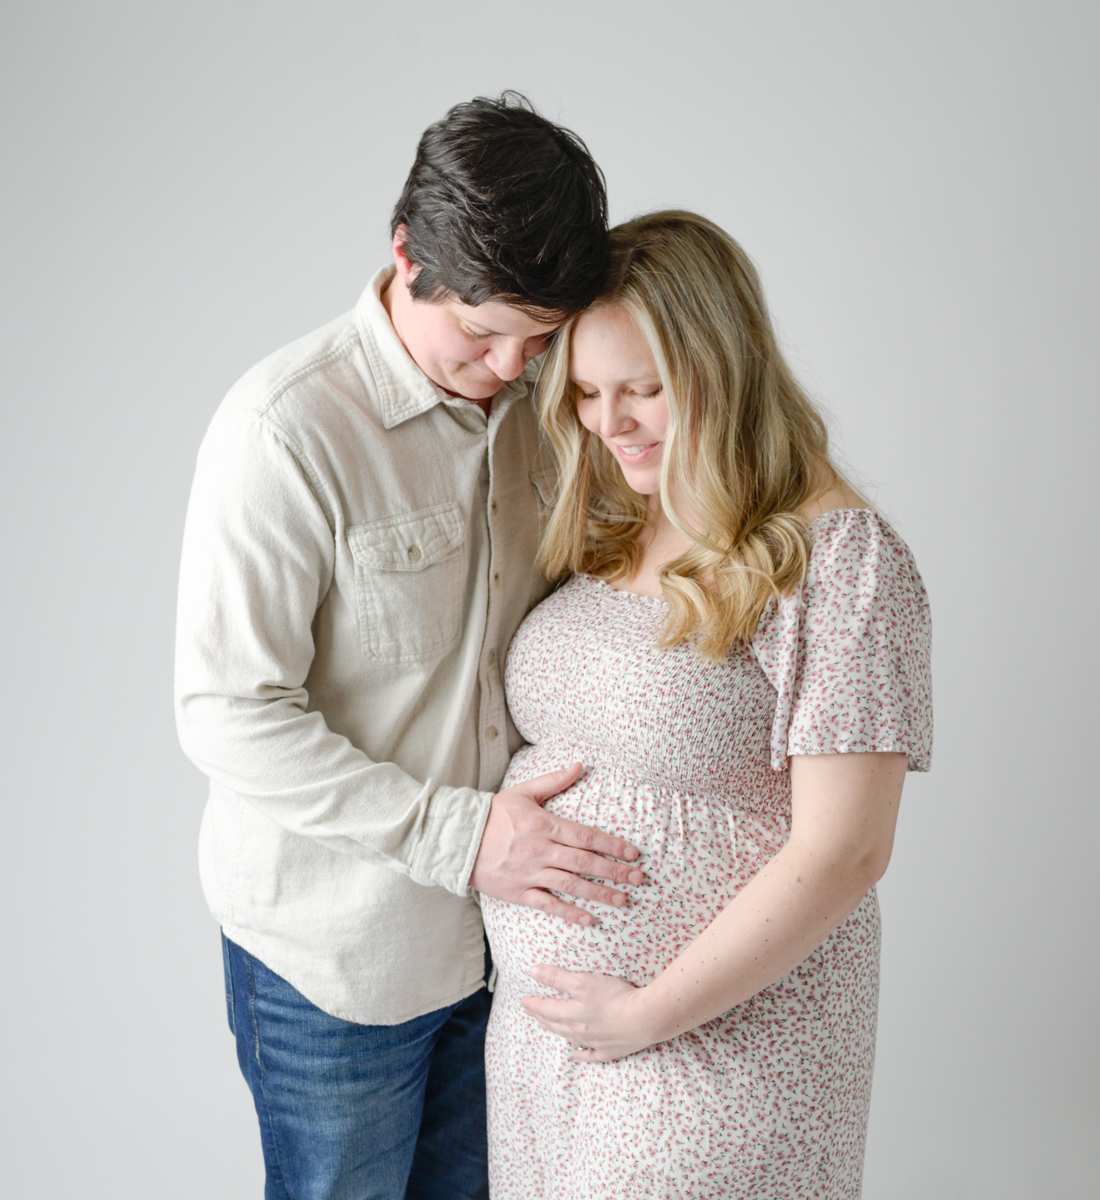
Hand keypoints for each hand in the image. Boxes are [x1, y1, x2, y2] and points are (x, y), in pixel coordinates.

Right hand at [470, 763, 642, 924]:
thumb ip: (554, 781)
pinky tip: (589, 919)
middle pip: (585, 863)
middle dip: (615, 872)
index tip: (633, 854)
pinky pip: (548, 905)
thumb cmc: (493, 814)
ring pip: (571, 886)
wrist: (458, 839)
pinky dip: (569, 913)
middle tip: (639, 879)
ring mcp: (530, 873)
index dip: (612, 845)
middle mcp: (540, 850)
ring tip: (624, 900)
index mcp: (544, 825)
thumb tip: (580, 765)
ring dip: (600, 893)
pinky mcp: (519, 892)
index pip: (586, 836)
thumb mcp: (524, 792)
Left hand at [522, 963, 656, 1061]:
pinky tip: (576, 1054)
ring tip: (547, 1027)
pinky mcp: (611, 1050)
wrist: (645, 1018)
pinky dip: (581, 1054)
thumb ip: (558, 977)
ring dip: (557, 1031)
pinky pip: (591, 1054)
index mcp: (571, 1014)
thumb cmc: (614, 997)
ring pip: (570, 1037)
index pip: (546, 1008)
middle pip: (555, 1024)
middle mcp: (579, 1030)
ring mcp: (595, 1042)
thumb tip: (532, 972)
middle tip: (531, 1013)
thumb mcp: (583, 981)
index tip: (523, 1001)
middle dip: (541, 1017)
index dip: (534, 1004)